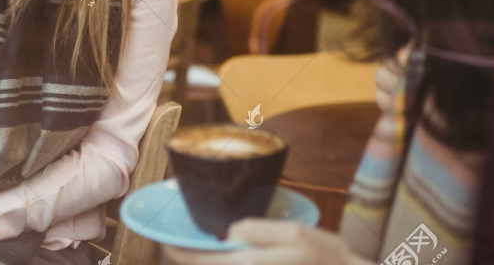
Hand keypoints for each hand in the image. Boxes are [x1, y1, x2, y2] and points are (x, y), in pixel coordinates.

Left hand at [162, 220, 372, 264]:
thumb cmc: (329, 260)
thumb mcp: (298, 234)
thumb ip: (259, 231)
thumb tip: (228, 232)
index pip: (203, 263)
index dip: (178, 255)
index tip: (164, 245)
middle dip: (187, 263)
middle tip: (172, 251)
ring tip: (192, 257)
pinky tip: (220, 260)